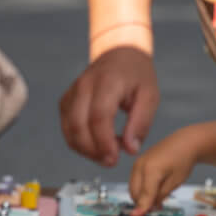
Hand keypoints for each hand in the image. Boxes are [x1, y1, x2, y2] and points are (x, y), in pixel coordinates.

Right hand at [60, 45, 158, 166]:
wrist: (120, 53)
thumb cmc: (136, 74)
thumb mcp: (149, 96)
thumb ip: (141, 123)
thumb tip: (131, 149)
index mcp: (107, 81)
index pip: (98, 116)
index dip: (104, 142)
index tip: (115, 158)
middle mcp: (84, 86)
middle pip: (78, 126)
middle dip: (93, 150)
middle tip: (111, 161)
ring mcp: (72, 93)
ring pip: (69, 130)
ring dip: (85, 149)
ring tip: (106, 154)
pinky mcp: (66, 101)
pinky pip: (67, 128)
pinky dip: (79, 142)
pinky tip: (96, 145)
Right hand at [127, 129, 199, 215]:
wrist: (185, 142)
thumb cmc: (183, 158)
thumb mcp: (175, 182)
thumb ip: (160, 196)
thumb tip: (149, 207)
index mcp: (151, 169)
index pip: (144, 195)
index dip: (142, 208)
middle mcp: (141, 165)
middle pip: (135, 193)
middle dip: (143, 203)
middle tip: (157, 207)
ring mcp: (138, 163)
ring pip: (133, 188)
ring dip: (142, 196)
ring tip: (158, 197)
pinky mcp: (138, 163)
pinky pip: (135, 181)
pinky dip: (142, 188)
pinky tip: (154, 189)